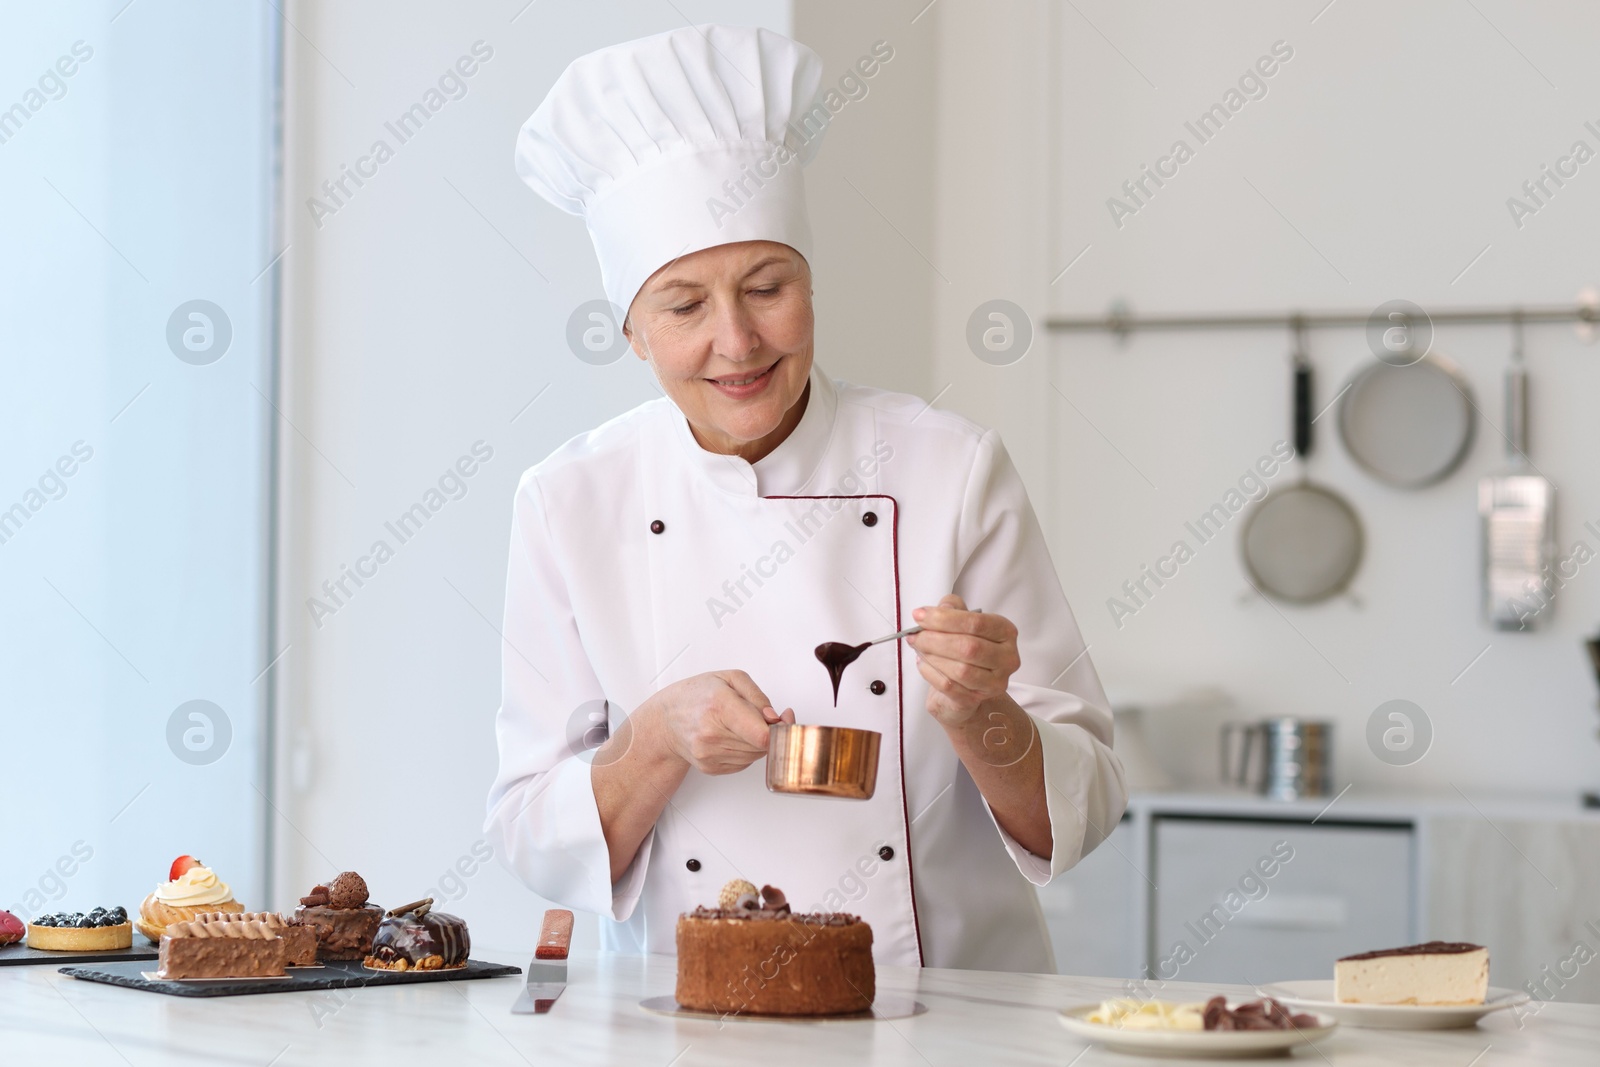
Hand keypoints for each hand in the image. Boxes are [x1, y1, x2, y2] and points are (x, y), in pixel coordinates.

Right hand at [649, 670, 793, 774]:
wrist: (666, 720)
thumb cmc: (697, 695)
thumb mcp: (730, 678)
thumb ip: (758, 696)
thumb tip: (774, 718)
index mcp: (719, 706)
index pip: (762, 735)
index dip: (780, 729)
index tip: (784, 719)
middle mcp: (711, 735)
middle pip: (763, 746)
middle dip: (771, 732)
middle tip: (766, 717)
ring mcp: (709, 755)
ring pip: (756, 756)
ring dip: (759, 742)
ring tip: (745, 725)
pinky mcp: (710, 768)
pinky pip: (744, 763)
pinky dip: (746, 751)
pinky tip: (734, 736)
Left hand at [906, 594, 1020, 726]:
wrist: (965, 686)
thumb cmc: (964, 649)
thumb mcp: (959, 622)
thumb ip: (951, 609)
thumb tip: (936, 610)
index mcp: (1005, 632)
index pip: (975, 623)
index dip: (944, 618)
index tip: (920, 615)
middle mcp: (1006, 658)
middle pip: (968, 647)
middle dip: (935, 639)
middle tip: (915, 636)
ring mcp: (994, 683)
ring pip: (960, 670)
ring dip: (932, 657)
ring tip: (919, 649)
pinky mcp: (976, 700)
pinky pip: (949, 686)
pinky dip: (930, 673)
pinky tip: (923, 664)